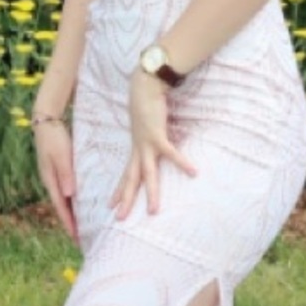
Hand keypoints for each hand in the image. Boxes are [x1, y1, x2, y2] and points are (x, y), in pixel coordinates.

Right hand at [33, 121, 78, 244]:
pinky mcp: (59, 171)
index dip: (69, 224)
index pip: (61, 208)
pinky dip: (73, 202)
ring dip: (72, 214)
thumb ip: (65, 174)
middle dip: (71, 224)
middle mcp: (51, 182)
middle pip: (63, 209)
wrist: (46, 121)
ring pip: (65, 201)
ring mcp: (54, 177)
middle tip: (82, 240)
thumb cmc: (54, 137)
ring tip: (83, 227)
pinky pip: (67, 192)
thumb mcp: (60, 155)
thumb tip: (69, 195)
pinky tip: (81, 205)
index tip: (77, 239)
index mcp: (51, 181)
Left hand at [110, 69, 196, 217]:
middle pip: (131, 180)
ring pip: (147, 174)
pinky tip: (194, 172)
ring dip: (151, 193)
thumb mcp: (146, 126)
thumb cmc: (146, 104)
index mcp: (136, 149)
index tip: (110, 205)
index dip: (119, 190)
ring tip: (154, 211)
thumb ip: (148, 136)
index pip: (125, 174)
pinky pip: (171, 153)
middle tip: (119, 219)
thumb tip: (154, 141)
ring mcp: (146, 144)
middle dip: (125, 200)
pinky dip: (182, 163)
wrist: (144, 86)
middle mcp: (138, 150)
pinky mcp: (157, 136)